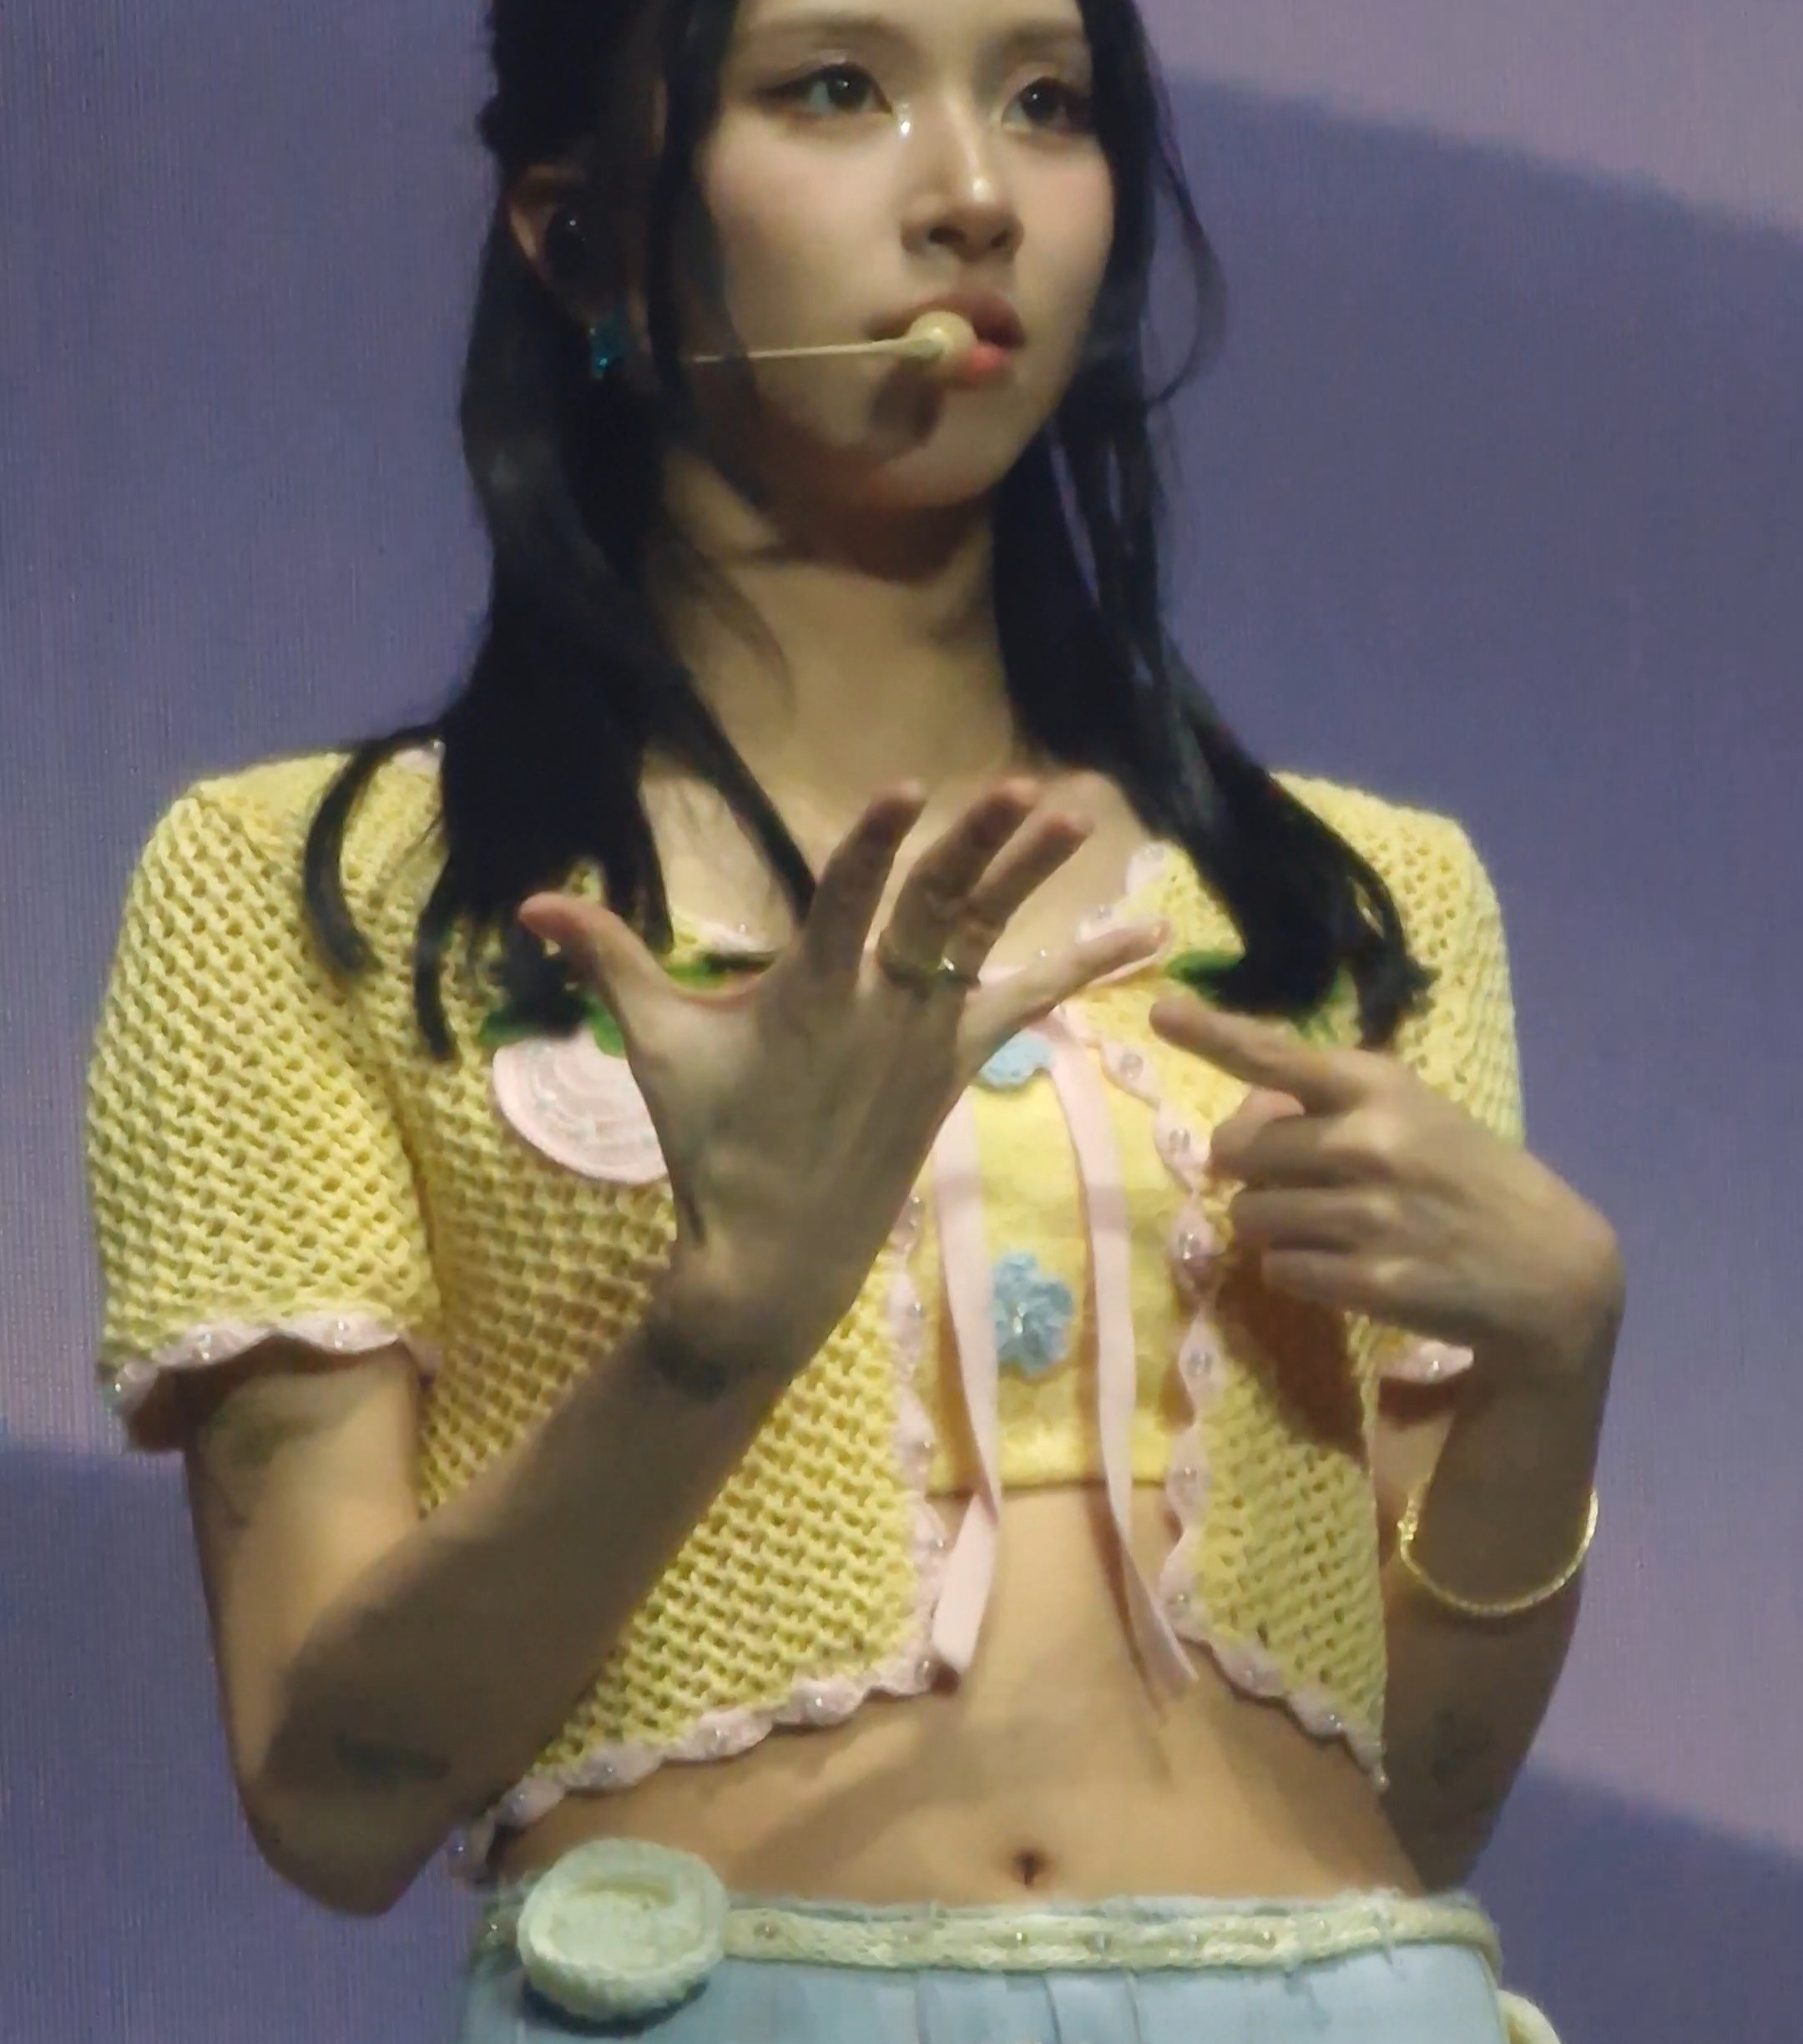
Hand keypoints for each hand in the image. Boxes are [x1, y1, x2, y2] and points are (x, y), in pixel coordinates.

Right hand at [516, 780, 1166, 1377]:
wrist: (774, 1256)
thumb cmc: (709, 1145)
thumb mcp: (655, 1049)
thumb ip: (607, 962)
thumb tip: (533, 902)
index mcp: (809, 997)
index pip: (846, 904)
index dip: (875, 846)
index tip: (907, 787)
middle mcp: (881, 1010)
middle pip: (937, 914)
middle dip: (976, 848)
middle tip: (1020, 790)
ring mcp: (928, 1038)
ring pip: (988, 941)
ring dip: (1032, 876)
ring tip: (1077, 812)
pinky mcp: (958, 1064)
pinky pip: (1031, 1003)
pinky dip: (1086, 966)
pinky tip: (1143, 936)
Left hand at [1145, 996, 1624, 1386]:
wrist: (1547, 1267)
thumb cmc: (1463, 1176)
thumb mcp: (1409, 1114)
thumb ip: (1327, 1105)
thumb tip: (1238, 1120)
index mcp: (1377, 1086)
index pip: (1277, 1055)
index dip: (1212, 1034)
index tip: (1162, 1010)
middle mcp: (1368, 1141)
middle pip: (1238, 1152)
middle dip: (1251, 1172)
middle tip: (1296, 1184)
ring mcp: (1369, 1214)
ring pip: (1249, 1216)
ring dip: (1270, 1227)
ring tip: (1327, 1228)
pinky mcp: (1371, 1281)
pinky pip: (1279, 1271)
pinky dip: (1296, 1272)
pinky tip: (1343, 1268)